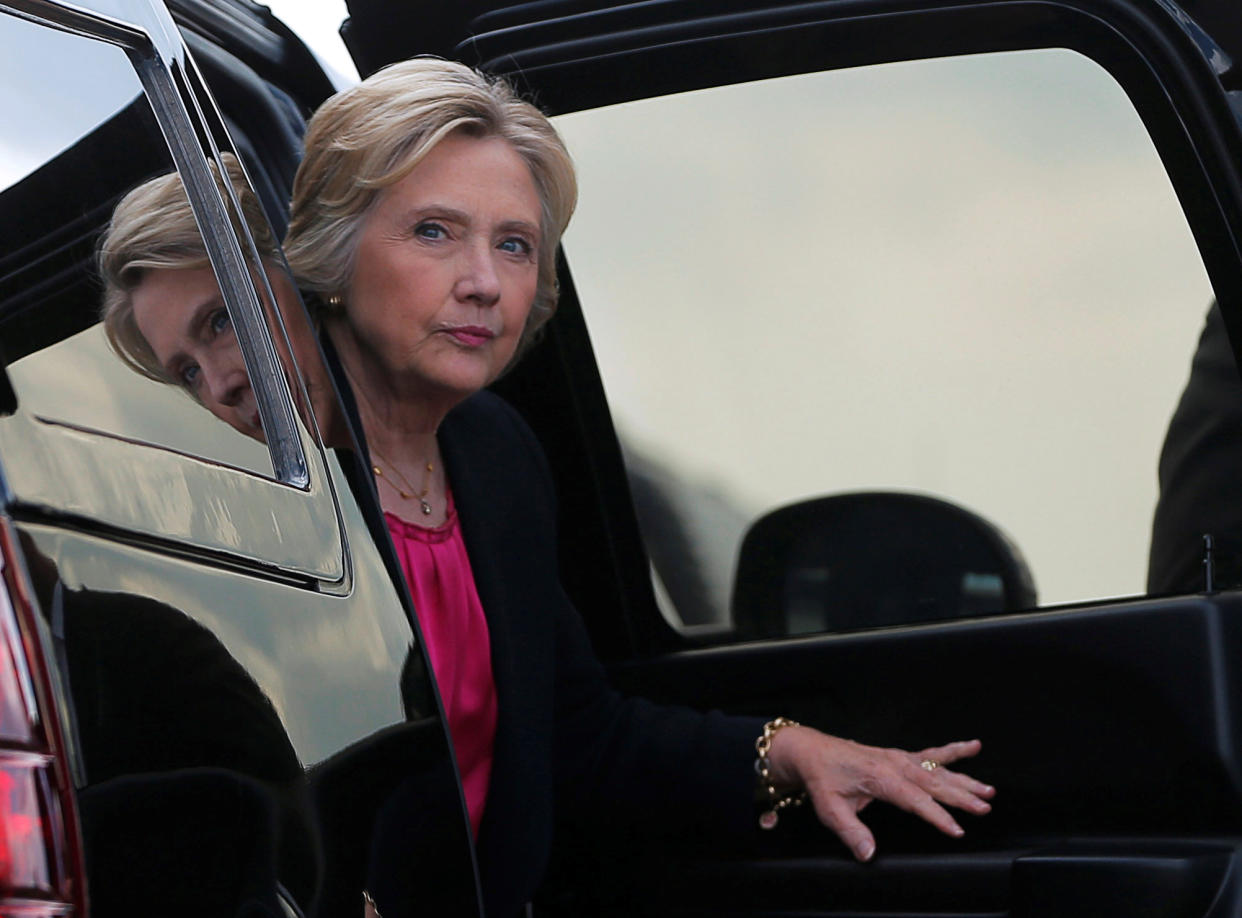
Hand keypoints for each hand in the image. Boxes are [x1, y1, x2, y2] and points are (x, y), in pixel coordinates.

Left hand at [765, 727, 994, 861]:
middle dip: (961, 797)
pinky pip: (931, 753)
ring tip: (988, 790)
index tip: (956, 829)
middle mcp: (894, 764)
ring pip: (938, 769)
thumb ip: (850, 831)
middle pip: (934, 783)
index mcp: (880, 777)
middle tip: (985, 808)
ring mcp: (899, 758)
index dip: (937, 816)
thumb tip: (868, 853)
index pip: (915, 800)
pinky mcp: (899, 756)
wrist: (811, 751)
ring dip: (964, 779)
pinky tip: (972, 746)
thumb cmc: (822, 778)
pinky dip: (953, 751)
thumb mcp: (830, 808)